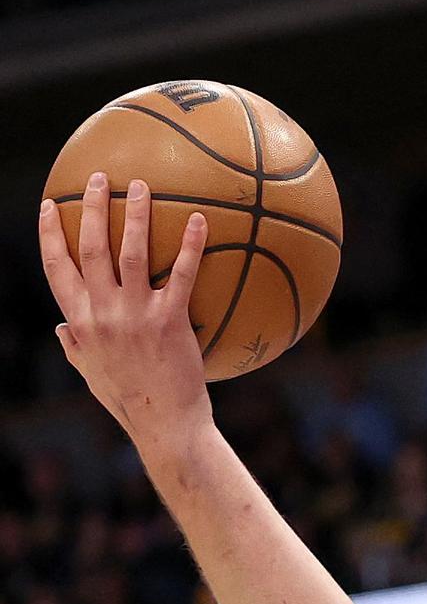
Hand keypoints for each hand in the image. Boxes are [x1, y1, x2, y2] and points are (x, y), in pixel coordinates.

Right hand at [39, 175, 212, 444]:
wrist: (164, 424)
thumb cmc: (130, 400)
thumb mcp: (91, 373)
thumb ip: (75, 346)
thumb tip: (62, 327)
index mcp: (80, 322)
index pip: (56, 268)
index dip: (49, 234)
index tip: (48, 206)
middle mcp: (102, 313)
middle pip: (90, 249)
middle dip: (90, 208)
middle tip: (98, 179)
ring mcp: (135, 315)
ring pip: (131, 253)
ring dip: (135, 216)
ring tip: (141, 186)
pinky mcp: (170, 322)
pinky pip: (183, 275)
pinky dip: (191, 245)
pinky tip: (200, 220)